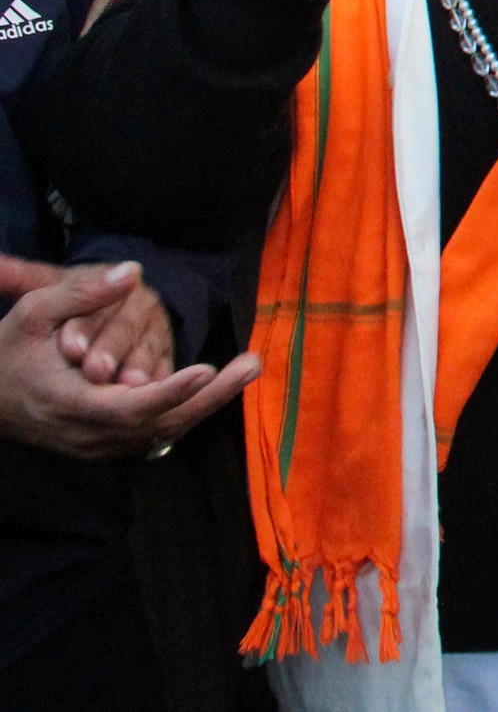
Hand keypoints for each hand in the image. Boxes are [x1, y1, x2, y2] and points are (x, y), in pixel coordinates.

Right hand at [0, 258, 258, 461]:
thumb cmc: (7, 351)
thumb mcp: (32, 314)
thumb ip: (80, 295)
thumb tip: (132, 273)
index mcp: (68, 403)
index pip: (129, 407)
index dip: (171, 392)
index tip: (208, 369)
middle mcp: (87, 433)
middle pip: (159, 423)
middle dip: (211, 396)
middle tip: (252, 363)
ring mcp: (98, 444)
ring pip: (163, 431)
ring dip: (209, 402)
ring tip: (249, 368)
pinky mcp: (106, 444)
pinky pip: (155, 431)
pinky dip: (189, 409)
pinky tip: (221, 384)